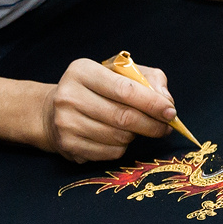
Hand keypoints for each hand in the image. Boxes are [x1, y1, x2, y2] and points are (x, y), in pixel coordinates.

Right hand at [40, 58, 175, 162]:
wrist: (52, 111)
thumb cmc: (95, 90)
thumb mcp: (118, 73)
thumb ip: (147, 79)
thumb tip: (166, 101)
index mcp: (83, 71)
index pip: (125, 89)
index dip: (151, 102)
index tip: (170, 111)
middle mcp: (69, 96)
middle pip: (123, 116)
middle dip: (151, 124)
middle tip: (166, 126)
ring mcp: (66, 122)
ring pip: (118, 137)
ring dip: (137, 135)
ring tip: (138, 128)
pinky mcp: (68, 145)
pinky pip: (109, 152)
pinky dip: (122, 147)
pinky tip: (119, 138)